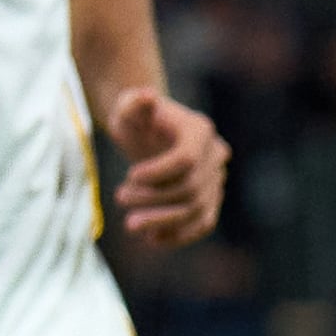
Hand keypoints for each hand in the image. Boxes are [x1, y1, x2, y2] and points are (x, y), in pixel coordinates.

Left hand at [105, 85, 228, 245]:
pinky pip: (203, 222)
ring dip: (162, 221)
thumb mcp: (128, 106)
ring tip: (129, 223)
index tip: (129, 176)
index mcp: (199, 130)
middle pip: (190, 187)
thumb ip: (134, 102)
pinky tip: (152, 239)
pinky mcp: (210, 199)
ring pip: (198, 209)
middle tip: (120, 197)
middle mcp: (214, 154)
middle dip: (153, 199)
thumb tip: (146, 96)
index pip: (186, 159)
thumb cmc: (135, 117)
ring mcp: (216, 178)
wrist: (147, 130)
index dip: (158, 173)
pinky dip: (180, 234)